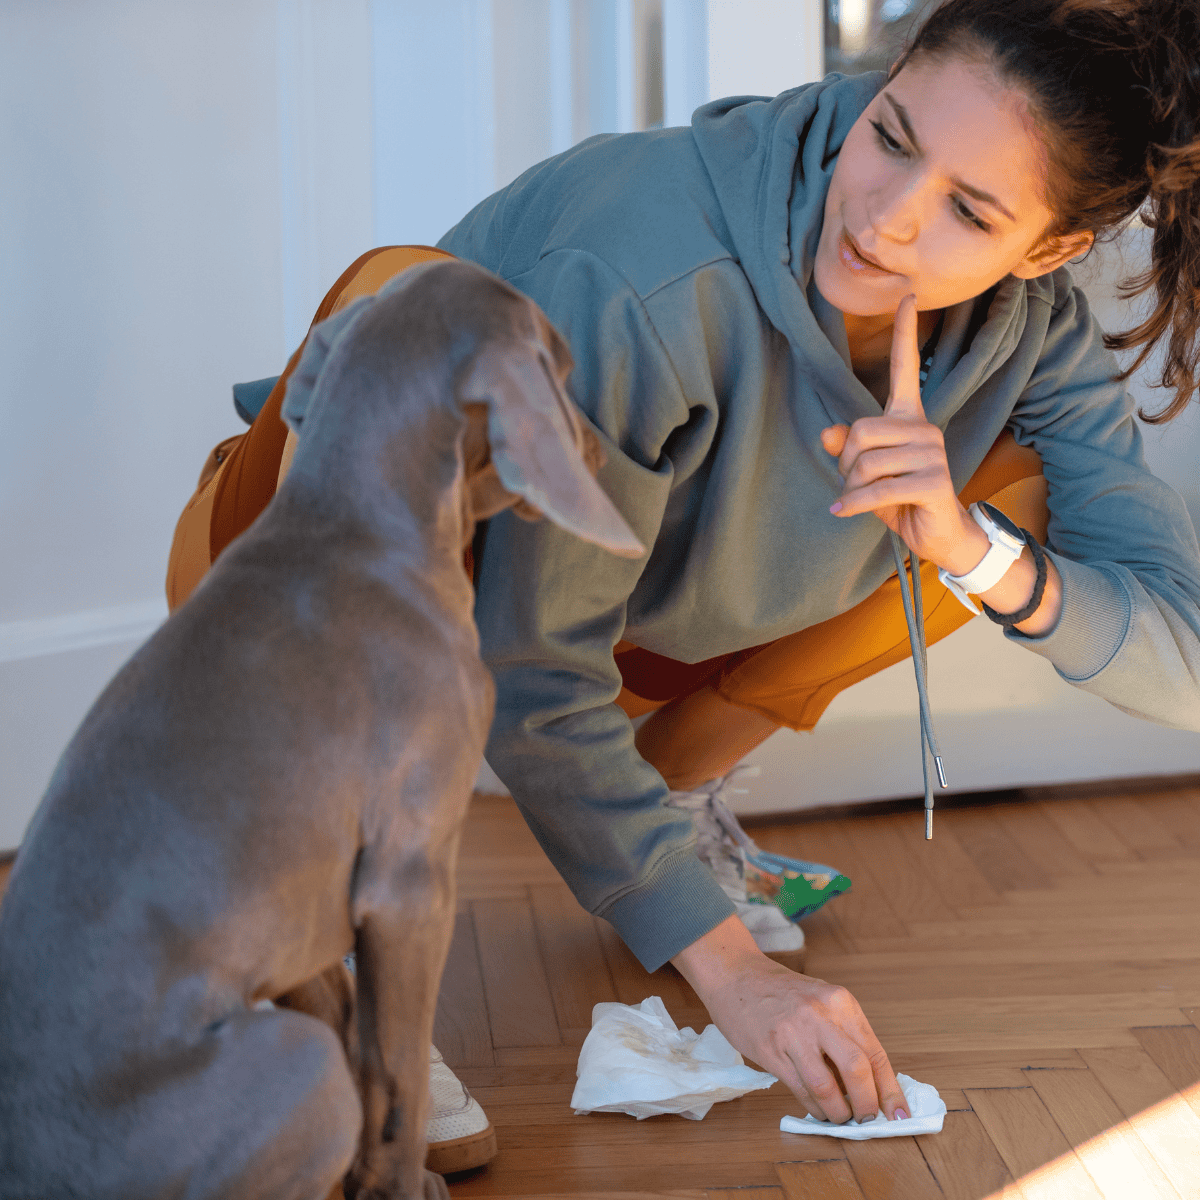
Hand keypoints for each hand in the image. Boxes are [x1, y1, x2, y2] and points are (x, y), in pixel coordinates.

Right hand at [672, 915, 906, 1123]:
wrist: (736, 975)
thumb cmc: (783, 993)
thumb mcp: (822, 1002)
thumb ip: (846, 1036)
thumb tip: (872, 1086)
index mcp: (840, 1001)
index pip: (875, 1052)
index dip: (890, 1089)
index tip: (900, 1115)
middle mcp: (820, 1014)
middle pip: (857, 1069)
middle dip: (867, 1105)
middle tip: (867, 1119)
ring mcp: (793, 1032)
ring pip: (827, 1087)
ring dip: (838, 1112)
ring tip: (839, 1117)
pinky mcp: (770, 1050)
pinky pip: (800, 1089)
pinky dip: (814, 1107)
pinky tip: (817, 1109)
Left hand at [822, 295, 986, 575]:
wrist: (939, 536)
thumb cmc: (900, 500)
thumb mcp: (865, 474)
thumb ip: (846, 450)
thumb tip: (827, 434)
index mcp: (908, 418)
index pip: (907, 368)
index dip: (906, 333)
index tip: (907, 296)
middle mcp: (923, 428)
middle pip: (860, 431)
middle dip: (846, 464)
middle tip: (852, 484)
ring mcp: (931, 453)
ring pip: (866, 463)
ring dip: (851, 488)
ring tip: (861, 500)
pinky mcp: (933, 481)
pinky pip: (878, 489)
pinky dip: (854, 505)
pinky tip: (844, 513)